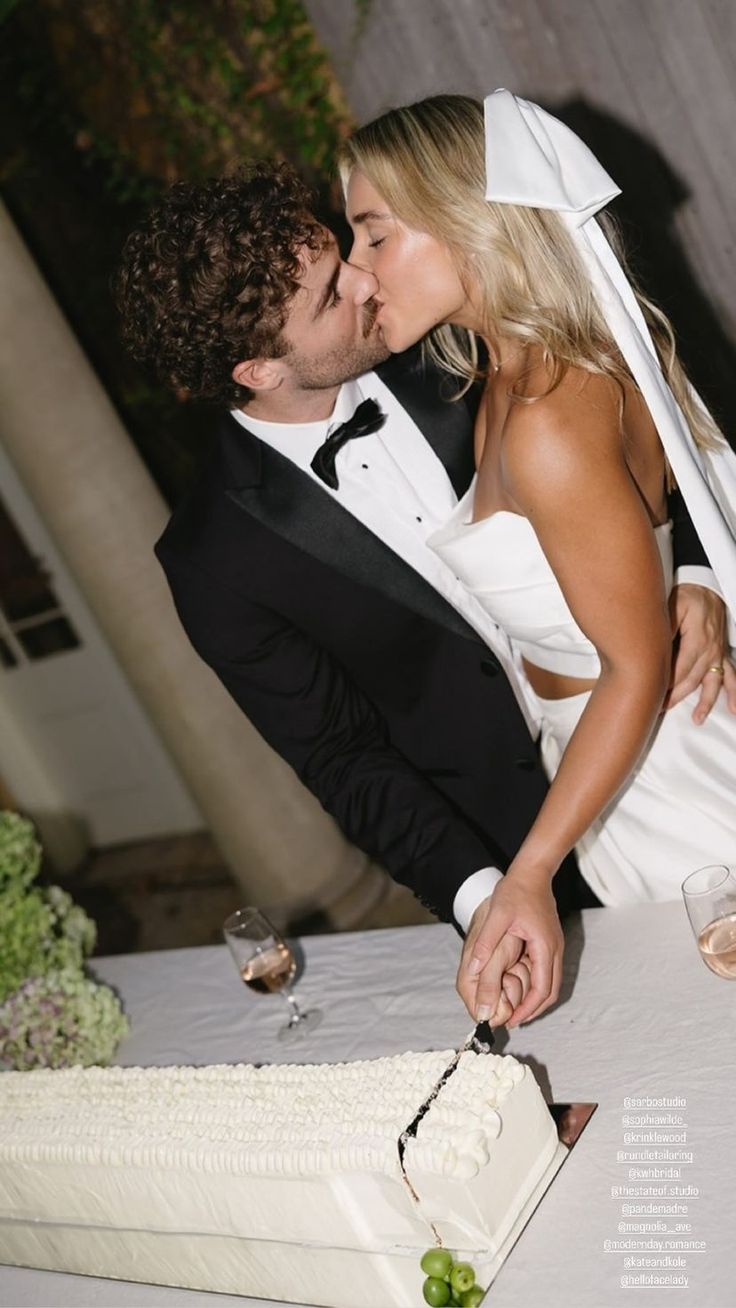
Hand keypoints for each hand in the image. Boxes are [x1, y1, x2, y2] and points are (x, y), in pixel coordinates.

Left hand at [456, 871, 563, 1027]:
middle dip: (534, 1010)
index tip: (513, 1020)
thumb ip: (485, 944)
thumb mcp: (497, 916)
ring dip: (536, 999)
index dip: (528, 1009)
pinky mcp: (550, 942)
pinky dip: (537, 986)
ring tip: (515, 1009)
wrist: (532, 872)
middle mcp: (555, 949)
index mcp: (544, 946)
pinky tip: (520, 987)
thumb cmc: (515, 891)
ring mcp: (555, 946)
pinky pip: (548, 972)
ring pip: (551, 983)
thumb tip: (473, 971)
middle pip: (551, 991)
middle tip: (513, 1020)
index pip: (542, 989)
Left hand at [666, 584, 735, 721]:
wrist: (706, 588)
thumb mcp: (672, 606)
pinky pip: (732, 676)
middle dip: (677, 696)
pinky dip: (734, 693)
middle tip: (659, 709)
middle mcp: (711, 650)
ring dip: (706, 702)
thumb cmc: (687, 596)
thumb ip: (664, 629)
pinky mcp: (721, 655)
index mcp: (698, 638)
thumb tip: (652, 651)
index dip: (668, 684)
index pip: (681, 668)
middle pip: (693, 679)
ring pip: (712, 683)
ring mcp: (718, 654)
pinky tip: (734, 708)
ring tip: (697, 719)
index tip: (653, 695)